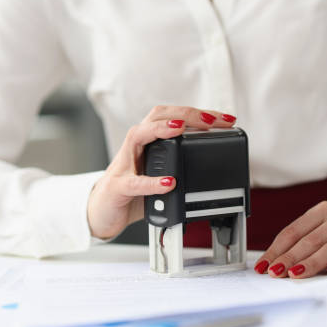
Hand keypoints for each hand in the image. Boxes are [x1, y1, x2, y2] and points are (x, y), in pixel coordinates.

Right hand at [87, 105, 236, 238]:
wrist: (101, 213)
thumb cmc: (132, 192)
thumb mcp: (160, 174)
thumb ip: (180, 166)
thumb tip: (213, 163)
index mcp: (149, 142)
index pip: (173, 116)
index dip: (198, 114)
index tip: (225, 119)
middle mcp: (136, 147)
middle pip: (157, 116)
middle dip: (186, 114)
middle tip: (211, 119)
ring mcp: (124, 165)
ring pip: (138, 135)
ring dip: (161, 129)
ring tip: (182, 129)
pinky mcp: (117, 187)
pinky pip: (134, 182)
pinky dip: (152, 181)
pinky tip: (170, 182)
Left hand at [253, 202, 326, 277]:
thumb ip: (308, 241)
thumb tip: (279, 262)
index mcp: (323, 211)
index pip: (294, 230)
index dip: (277, 249)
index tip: (264, 265)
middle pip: (311, 239)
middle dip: (290, 257)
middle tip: (275, 272)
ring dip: (312, 262)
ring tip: (297, 274)